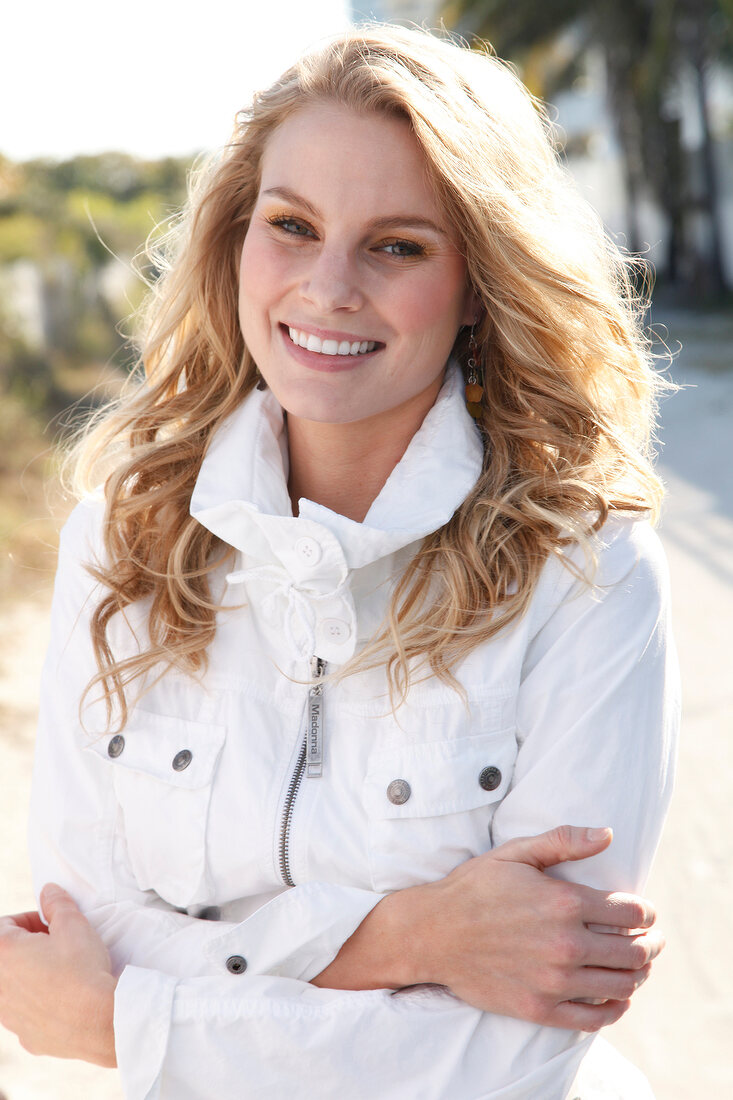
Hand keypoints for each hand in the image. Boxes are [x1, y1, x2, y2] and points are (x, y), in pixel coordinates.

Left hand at [0, 884, 116, 1065]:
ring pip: (14, 987)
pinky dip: (40, 1004)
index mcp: (4, 953)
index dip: (30, 919)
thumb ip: (57, 903)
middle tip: (58, 944)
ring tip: (62, 971)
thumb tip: (49, 892)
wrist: (98, 1019)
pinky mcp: (24, 1036)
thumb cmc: (83, 969)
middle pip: (7, 957)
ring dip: (32, 975)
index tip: (50, 924)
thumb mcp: (74, 923)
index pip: (5, 925)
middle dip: (30, 947)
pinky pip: (27, 1014)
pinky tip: (64, 999)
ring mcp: (8, 1015)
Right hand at [313, 826, 663, 1032]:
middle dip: (650, 944)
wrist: (432, 933)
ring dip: (638, 975)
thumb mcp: (515, 853)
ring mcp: (553, 980)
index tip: (645, 914)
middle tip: (651, 941)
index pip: (631, 912)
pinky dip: (616, 1008)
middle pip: (634, 951)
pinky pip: (595, 1018)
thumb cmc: (473, 888)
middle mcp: (565, 944)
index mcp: (564, 902)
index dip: (646, 913)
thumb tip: (607, 834)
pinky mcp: (540, 1008)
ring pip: (621, 984)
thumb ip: (563, 841)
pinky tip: (617, 997)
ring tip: (636, 966)